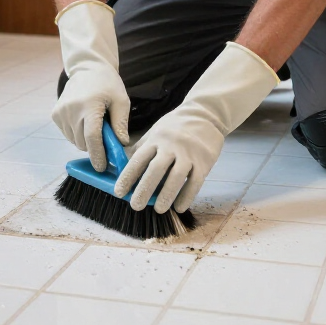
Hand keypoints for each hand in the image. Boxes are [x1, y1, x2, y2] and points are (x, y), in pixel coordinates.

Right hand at [52, 0, 129, 170]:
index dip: (98, 155)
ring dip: (86, 141)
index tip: (103, 167)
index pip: (92, 137)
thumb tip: (121, 146)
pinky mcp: (55, 114)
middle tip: (107, 142)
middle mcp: (71, 109)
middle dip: (95, 147)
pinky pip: (68, 134)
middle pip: (83, 142)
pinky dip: (77, 134)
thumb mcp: (121, 100)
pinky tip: (85, 121)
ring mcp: (61, 112)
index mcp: (89, 105)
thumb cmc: (108, 84)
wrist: (87, 68)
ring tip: (96, 125)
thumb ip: (120, 124)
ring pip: (74, 140)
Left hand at [114, 41, 278, 212]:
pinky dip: (186, 196)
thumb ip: (141, 148)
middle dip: (144, 189)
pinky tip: (179, 207)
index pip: (139, 159)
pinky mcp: (204, 161)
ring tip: (158, 210)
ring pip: (176, 177)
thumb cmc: (176, 126)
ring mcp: (189, 154)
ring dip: (166, 196)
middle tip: (135, 205)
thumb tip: (121, 165)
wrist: (206, 114)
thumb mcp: (156, 131)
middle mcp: (171, 146)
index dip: (128, 176)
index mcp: (156, 139)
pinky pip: (195, 182)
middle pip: (156, 170)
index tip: (119, 192)